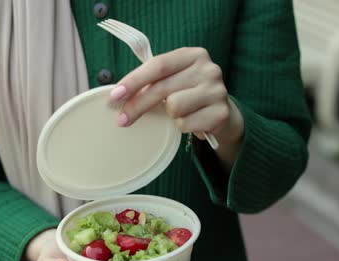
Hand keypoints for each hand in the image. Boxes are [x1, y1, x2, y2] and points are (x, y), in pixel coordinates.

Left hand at [109, 47, 243, 167]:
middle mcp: (209, 69)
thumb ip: (152, 82)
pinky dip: (183, 127)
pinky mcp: (221, 113)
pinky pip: (186, 124)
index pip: (158, 65)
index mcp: (193, 55)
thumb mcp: (174, 81)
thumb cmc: (189, 95)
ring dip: (170, 116)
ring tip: (179, 114)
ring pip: (174, 107)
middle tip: (122, 119)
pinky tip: (192, 122)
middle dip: (137, 105)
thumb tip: (118, 96)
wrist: (222, 115)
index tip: (115, 95)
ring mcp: (218, 91)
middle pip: (162, 88)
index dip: (134, 80)